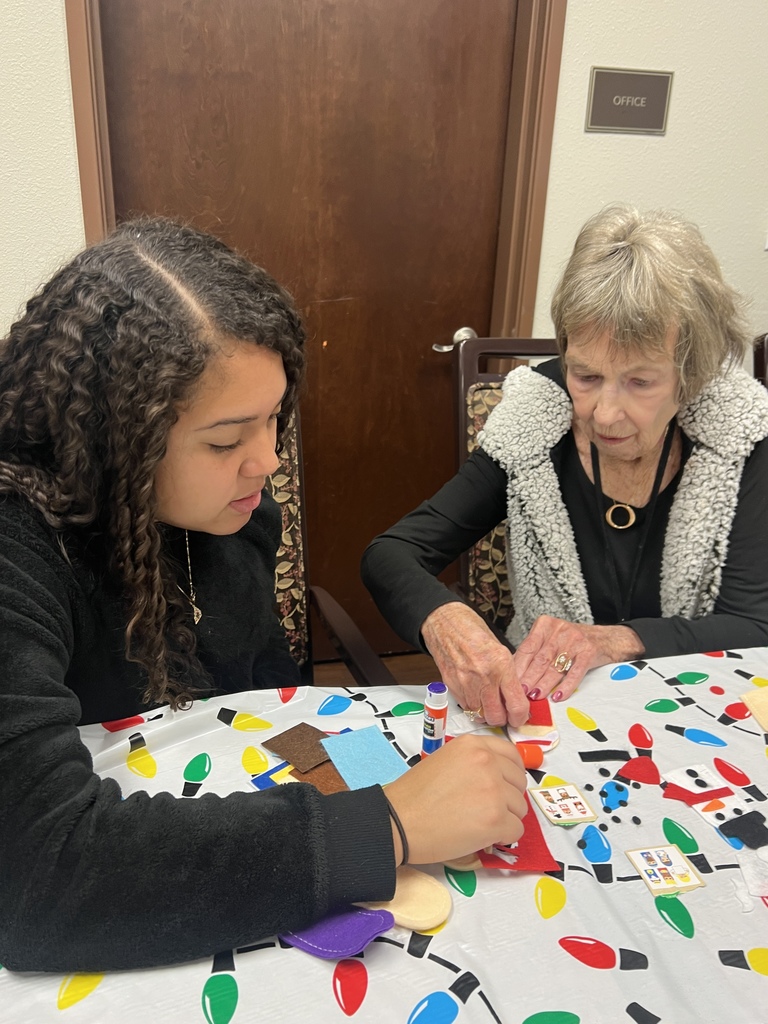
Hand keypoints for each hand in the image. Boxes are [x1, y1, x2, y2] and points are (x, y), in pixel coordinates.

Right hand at [385, 734, 526, 864]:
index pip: (512, 754)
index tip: (505, 785)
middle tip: (484, 809)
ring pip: (519, 808)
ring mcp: (494, 790)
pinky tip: (481, 836)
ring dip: (504, 818)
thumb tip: (499, 778)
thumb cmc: (415, 795)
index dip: (511, 773)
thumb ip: (473, 762)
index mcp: (473, 745)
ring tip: (477, 823)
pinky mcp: (496, 819)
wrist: (398, 821)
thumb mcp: (445, 760)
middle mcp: (487, 762)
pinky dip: (502, 837)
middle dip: (507, 798)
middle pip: (519, 782)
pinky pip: (516, 831)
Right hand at [421, 602, 528, 727]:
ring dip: (487, 713)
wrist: (445, 623)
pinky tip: (476, 695)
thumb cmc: (472, 631)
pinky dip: (473, 706)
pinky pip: (466, 707)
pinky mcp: (452, 686)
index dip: (520, 717)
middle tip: (505, 713)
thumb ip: (509, 675)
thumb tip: (517, 696)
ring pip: (480, 715)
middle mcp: (484, 677)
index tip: (520, 717)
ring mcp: (465, 683)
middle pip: (497, 717)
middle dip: (503, 719)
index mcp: (501, 665)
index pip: (516, 705)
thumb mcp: (501, 650)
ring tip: (489, 702)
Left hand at [513, 616, 644, 701]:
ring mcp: (574, 640)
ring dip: (544, 684)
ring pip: (555, 667)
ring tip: (536, 696)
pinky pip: (575, 672)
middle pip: (540, 659)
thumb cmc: (572, 641)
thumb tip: (514, 674)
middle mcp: (559, 630)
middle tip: (520, 693)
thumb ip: (535, 652)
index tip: (511, 682)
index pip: (527, 648)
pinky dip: (565, 686)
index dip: (518, 667)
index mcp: (545, 625)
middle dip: (529, 678)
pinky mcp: (589, 651)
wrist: (605, 638)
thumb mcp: (551, 639)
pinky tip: (558, 696)